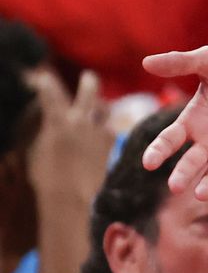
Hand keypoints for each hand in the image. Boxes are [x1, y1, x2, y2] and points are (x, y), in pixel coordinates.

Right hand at [24, 70, 113, 212]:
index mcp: (58, 120)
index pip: (50, 92)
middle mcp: (81, 120)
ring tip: (97, 104)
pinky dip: (103, 127)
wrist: (71, 197)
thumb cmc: (44, 176)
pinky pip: (108, 128)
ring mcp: (97, 131)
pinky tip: (101, 131)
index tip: (41, 75)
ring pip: (103, 108)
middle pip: (89, 91)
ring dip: (99, 104)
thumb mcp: (33, 149)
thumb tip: (43, 119)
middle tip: (88, 76)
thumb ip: (39, 130)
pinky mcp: (109, 143)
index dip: (45, 81)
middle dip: (88, 81)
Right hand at [141, 47, 207, 208]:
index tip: (149, 163)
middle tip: (176, 186)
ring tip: (201, 193)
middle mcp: (207, 144)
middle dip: (183, 174)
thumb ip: (180, 62)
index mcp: (192, 123)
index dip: (159, 151)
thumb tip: (147, 62)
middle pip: (191, 163)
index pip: (169, 141)